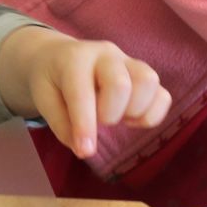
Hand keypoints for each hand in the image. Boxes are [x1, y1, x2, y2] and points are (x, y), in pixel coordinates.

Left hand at [0, 26, 170, 158]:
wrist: (60, 55)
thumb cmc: (52, 79)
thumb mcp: (43, 99)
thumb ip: (60, 124)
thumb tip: (83, 149)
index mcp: (74, 59)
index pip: (82, 93)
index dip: (85, 125)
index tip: (85, 152)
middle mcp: (105, 54)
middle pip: (121, 83)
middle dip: (111, 114)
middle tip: (100, 122)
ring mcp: (129, 61)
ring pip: (148, 82)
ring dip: (135, 111)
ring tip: (119, 119)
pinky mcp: (145, 74)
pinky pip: (162, 94)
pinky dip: (151, 114)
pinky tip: (131, 119)